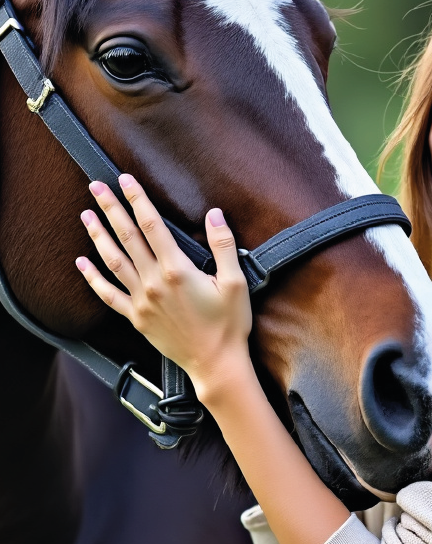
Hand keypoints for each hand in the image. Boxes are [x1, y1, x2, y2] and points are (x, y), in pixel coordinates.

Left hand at [75, 174, 252, 390]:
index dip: (137, 199)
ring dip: (98, 236)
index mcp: (177, 270)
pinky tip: (82, 263)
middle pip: (127, 237)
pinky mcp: (137, 318)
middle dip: (111, 208)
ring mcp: (142, 301)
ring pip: (113, 261)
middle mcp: (154, 283)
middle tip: (95, 186)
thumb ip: (223, 246)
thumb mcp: (236, 282)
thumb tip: (214, 214)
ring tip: (85, 215)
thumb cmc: (229, 324)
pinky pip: (108, 295)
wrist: (215, 364)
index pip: (152, 225)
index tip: (125, 179)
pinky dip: (93, 278)